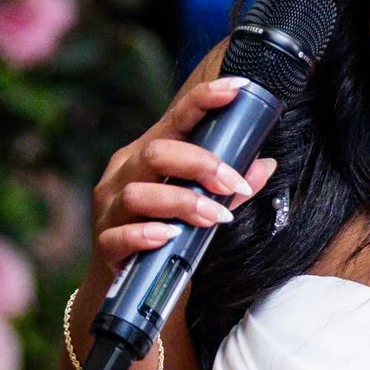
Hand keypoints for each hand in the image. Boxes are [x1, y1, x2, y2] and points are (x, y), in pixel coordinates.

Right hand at [89, 77, 278, 289]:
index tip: (237, 89)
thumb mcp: (199, 204)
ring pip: (137, 193)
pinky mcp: (105, 243)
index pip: (174, 118)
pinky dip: (146, 235)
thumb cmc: (168, 229)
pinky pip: (119, 236)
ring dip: (182, 202)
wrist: (129, 280)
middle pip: (156, 153)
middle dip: (201, 164)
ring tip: (215, 217)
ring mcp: (110, 208)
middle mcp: (124, 173)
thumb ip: (229, 187)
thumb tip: (265, 165)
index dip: (204, 99)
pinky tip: (170, 236)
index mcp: (148, 153)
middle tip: (234, 185)